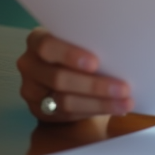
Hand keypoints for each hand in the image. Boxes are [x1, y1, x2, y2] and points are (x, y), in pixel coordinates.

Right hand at [16, 28, 132, 122]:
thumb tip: (122, 52)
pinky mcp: (39, 111)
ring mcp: (31, 89)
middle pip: (58, 78)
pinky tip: (115, 109)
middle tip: (123, 88)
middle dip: (93, 85)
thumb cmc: (77, 50)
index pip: (47, 46)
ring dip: (99, 103)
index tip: (95, 63)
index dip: (69, 55)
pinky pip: (67, 114)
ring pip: (64, 100)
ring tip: (125, 102)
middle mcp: (29, 64)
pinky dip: (93, 111)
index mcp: (37, 40)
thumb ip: (89, 43)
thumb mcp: (80, 41)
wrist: (66, 74)